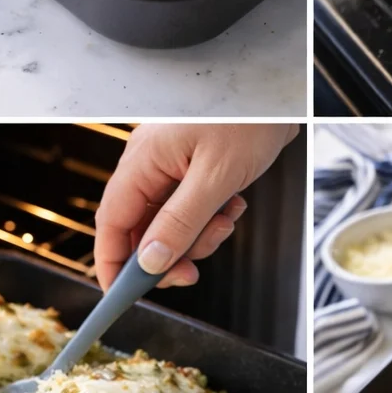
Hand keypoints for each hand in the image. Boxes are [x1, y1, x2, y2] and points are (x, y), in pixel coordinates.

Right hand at [94, 122, 297, 289]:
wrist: (279, 96)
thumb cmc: (249, 118)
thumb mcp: (216, 177)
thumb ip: (180, 222)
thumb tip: (150, 262)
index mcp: (143, 160)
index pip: (112, 223)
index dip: (112, 263)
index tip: (121, 297)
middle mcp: (151, 163)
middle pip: (141, 228)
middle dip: (168, 253)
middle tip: (193, 270)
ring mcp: (172, 166)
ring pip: (169, 223)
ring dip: (197, 235)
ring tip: (225, 220)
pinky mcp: (194, 168)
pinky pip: (190, 208)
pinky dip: (210, 218)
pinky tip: (232, 205)